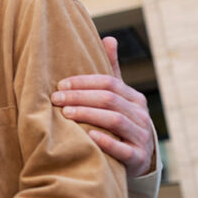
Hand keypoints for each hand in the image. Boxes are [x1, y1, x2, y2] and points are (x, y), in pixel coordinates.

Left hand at [52, 37, 155, 176]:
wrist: (137, 159)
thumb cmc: (119, 122)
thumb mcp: (118, 97)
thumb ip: (112, 71)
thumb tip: (109, 38)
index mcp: (134, 98)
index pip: (109, 83)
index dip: (83, 82)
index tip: (60, 85)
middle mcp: (141, 115)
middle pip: (109, 100)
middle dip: (80, 97)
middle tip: (56, 99)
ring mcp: (141, 137)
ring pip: (115, 121)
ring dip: (88, 115)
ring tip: (65, 114)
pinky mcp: (138, 158)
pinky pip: (123, 149)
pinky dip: (106, 142)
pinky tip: (89, 137)